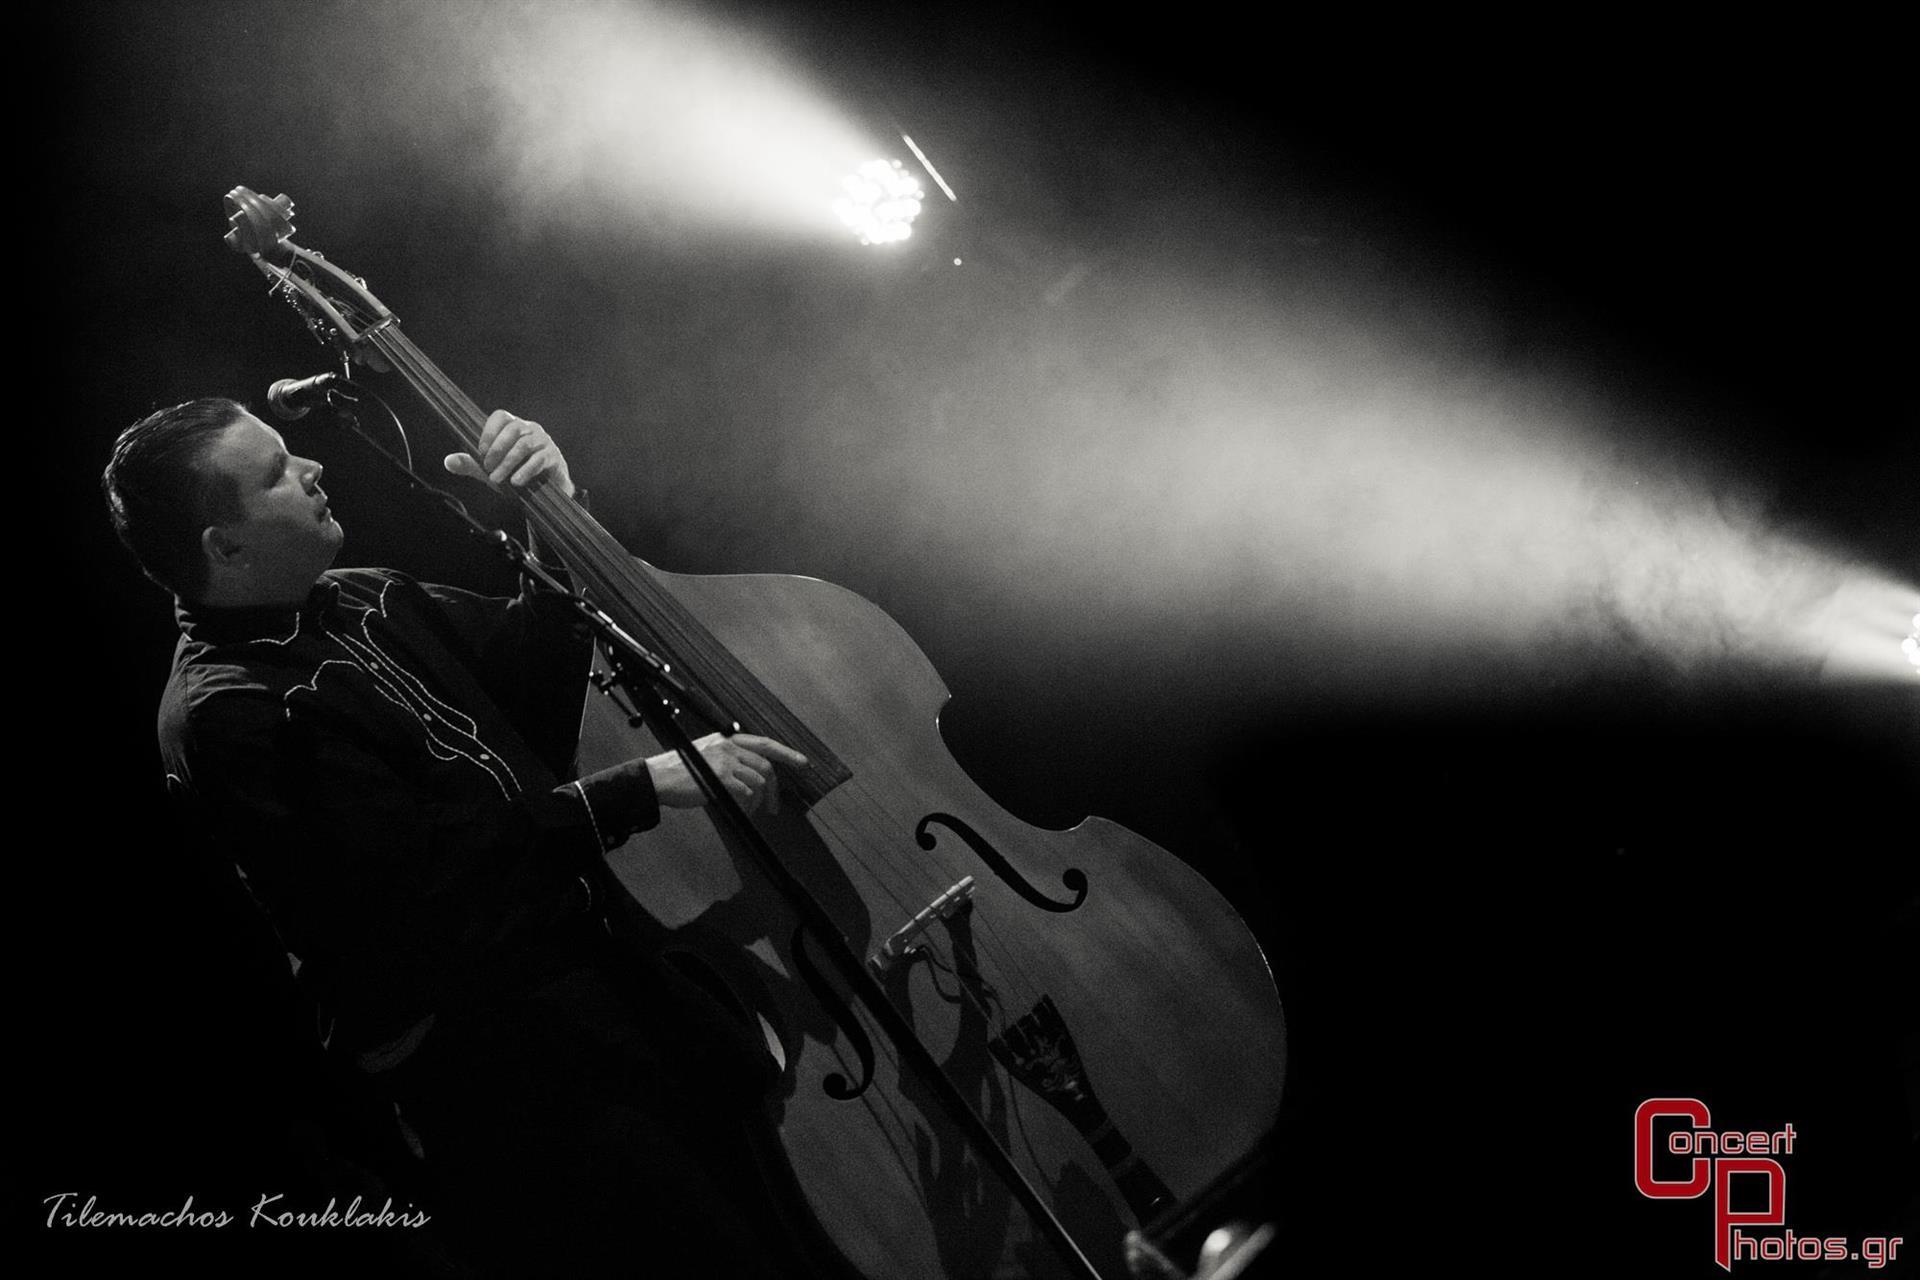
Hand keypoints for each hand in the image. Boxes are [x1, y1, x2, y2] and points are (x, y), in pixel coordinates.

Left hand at [444, 410, 573, 497]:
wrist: (545, 495)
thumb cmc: (517, 475)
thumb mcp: (491, 470)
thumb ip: (472, 465)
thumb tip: (448, 461)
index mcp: (515, 426)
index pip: (501, 417)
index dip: (489, 432)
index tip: (480, 452)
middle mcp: (531, 429)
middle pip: (513, 429)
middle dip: (496, 449)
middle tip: (487, 468)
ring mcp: (544, 442)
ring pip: (524, 445)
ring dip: (507, 463)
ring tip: (496, 479)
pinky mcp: (553, 457)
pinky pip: (538, 460)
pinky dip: (524, 471)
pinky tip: (515, 482)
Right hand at [647, 733, 808, 813]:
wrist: (657, 779)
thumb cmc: (679, 773)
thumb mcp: (707, 758)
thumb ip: (730, 762)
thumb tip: (754, 780)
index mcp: (727, 741)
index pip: (764, 743)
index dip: (787, 753)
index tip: (803, 764)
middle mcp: (728, 747)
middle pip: (766, 767)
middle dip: (775, 790)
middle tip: (774, 808)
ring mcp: (725, 761)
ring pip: (759, 782)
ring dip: (759, 801)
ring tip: (749, 811)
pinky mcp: (721, 777)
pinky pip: (747, 792)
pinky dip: (748, 805)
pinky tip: (741, 810)